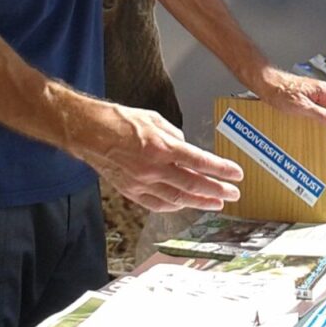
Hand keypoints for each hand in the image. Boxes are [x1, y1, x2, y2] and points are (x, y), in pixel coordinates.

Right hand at [76, 102, 243, 212]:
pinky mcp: (131, 192)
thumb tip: (187, 148)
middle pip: (193, 185)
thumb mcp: (154, 119)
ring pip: (178, 199)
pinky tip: (186, 205)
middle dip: (217, 190)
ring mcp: (142, 183)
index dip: (221, 170)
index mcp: (161, 147)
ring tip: (216, 203)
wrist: (89, 132)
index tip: (236, 174)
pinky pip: (158, 205)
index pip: (200, 161)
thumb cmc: (119, 121)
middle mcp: (153, 168)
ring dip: (200, 202)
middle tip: (233, 194)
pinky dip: (175, 207)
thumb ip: (175, 136)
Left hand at [253, 67, 325, 141]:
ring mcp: (316, 95)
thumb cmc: (281, 92)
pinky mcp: (309, 98)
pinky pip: (322, 110)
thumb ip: (321, 114)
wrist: (267, 84)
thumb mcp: (302, 107)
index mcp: (324, 91)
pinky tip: (316, 128)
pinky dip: (323, 120)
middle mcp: (323, 92)